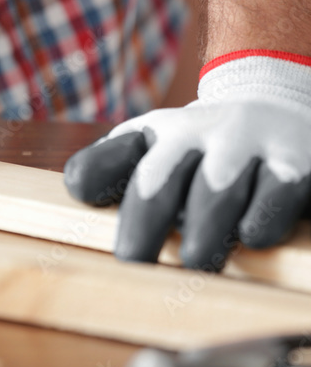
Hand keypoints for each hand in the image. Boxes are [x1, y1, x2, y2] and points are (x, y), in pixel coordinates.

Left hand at [64, 52, 310, 270]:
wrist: (280, 105)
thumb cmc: (202, 150)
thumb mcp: (154, 149)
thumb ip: (112, 169)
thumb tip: (77, 189)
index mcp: (152, 138)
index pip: (111, 156)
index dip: (95, 173)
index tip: (81, 197)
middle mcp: (193, 136)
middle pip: (158, 179)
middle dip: (143, 221)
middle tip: (132, 261)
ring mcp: (244, 146)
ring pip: (216, 188)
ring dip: (203, 226)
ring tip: (195, 260)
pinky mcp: (295, 163)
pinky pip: (278, 190)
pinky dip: (264, 214)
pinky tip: (253, 236)